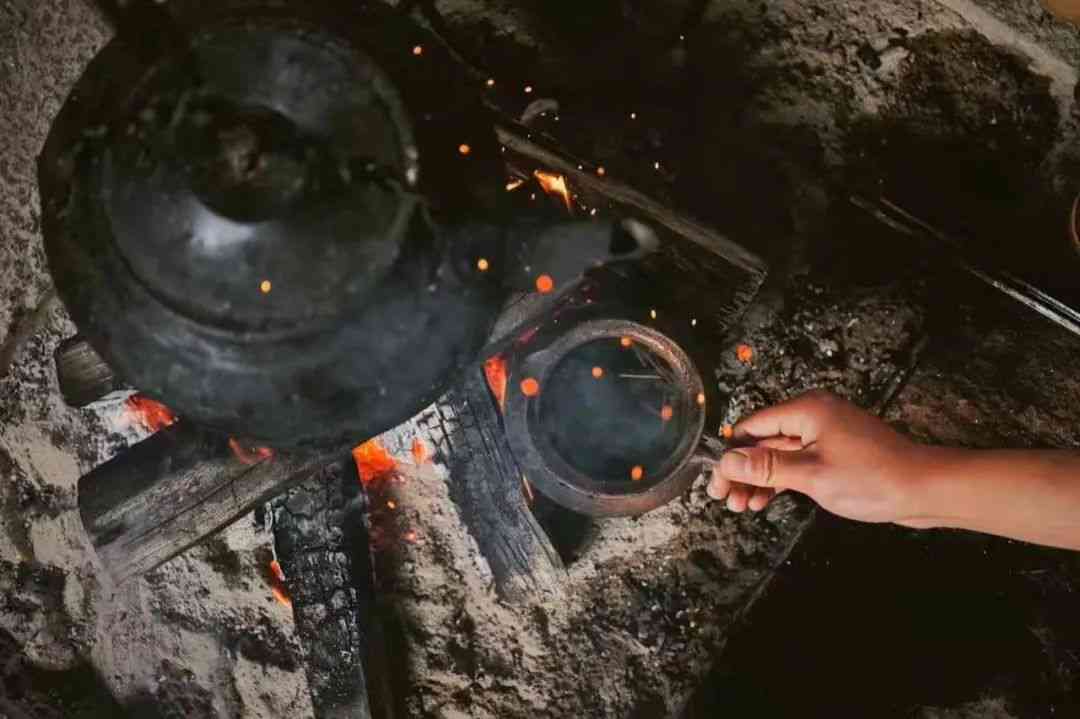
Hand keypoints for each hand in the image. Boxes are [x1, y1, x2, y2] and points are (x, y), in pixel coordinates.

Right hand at [707, 390, 930, 523]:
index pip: (752, 426)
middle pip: (763, 441)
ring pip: (778, 454)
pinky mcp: (834, 451)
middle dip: (743, 471)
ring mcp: (824, 433)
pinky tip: (765, 500)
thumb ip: (767, 467)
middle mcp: (812, 415)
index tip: (716, 483)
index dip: (730, 455)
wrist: (924, 489)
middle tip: (726, 501)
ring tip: (743, 507)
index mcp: (806, 410)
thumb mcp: (812, 475)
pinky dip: (781, 480)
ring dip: (759, 479)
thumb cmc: (871, 478)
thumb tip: (727, 461)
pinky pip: (796, 461)